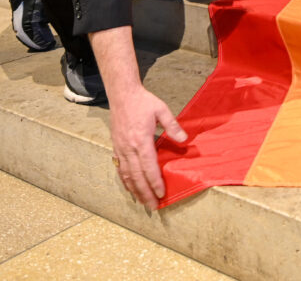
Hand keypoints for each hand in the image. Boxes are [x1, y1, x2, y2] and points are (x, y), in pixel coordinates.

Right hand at [109, 85, 186, 207]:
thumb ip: (173, 126)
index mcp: (141, 140)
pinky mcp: (116, 148)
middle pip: (137, 176)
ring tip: (143, 202)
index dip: (155, 182)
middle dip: (145, 193)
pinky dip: (125, 181)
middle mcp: (129, 148)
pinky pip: (120, 169)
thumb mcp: (162, 110)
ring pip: (127, 175)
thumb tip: (184, 139)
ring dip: (135, 190)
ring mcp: (120, 149)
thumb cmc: (143, 102)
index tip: (161, 193)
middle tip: (153, 206)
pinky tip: (130, 189)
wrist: (122, 95)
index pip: (148, 166)